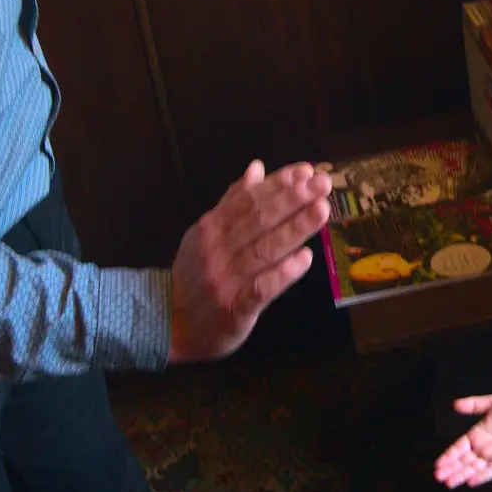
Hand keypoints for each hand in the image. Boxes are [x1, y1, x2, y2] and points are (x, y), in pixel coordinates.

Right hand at [168, 161, 331, 363]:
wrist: (169, 324)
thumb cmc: (195, 275)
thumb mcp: (205, 234)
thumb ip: (233, 202)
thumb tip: (257, 167)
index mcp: (210, 228)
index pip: (248, 200)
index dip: (278, 184)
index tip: (305, 171)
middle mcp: (217, 251)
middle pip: (259, 220)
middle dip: (293, 199)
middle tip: (322, 184)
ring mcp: (226, 280)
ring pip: (264, 250)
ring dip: (295, 228)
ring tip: (321, 210)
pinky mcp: (235, 310)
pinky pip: (261, 289)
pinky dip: (283, 273)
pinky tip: (306, 259)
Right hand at [434, 395, 491, 488]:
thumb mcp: (491, 403)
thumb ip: (473, 404)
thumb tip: (455, 405)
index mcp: (476, 435)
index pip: (458, 448)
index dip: (448, 456)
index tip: (438, 464)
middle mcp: (482, 448)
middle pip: (463, 461)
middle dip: (451, 469)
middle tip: (438, 477)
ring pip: (474, 468)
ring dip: (461, 475)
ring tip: (449, 483)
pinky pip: (491, 472)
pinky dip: (481, 477)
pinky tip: (470, 482)